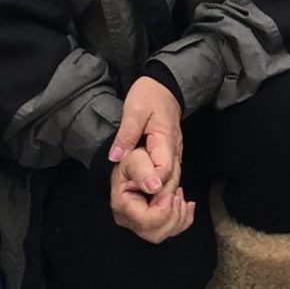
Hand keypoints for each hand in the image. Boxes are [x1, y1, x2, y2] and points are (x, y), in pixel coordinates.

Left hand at [107, 75, 183, 197]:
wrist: (165, 88)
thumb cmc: (150, 96)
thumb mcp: (134, 111)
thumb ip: (126, 135)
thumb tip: (115, 157)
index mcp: (166, 142)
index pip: (164, 172)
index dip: (149, 183)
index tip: (132, 187)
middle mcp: (174, 152)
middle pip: (170, 182)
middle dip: (154, 196)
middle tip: (131, 199)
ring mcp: (174, 155)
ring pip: (170, 182)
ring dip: (156, 194)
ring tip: (135, 200)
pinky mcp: (169, 156)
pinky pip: (167, 176)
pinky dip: (157, 187)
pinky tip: (143, 191)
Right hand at [109, 147, 194, 243]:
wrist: (142, 159)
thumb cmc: (136, 159)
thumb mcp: (136, 158)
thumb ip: (142, 170)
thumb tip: (153, 186)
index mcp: (121, 204)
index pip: (146, 221)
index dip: (163, 208)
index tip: (170, 193)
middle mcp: (128, 218)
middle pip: (156, 233)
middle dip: (173, 213)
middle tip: (176, 192)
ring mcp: (139, 223)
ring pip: (166, 233)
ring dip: (179, 213)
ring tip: (177, 193)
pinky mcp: (152, 223)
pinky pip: (173, 229)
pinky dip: (184, 216)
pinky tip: (183, 201)